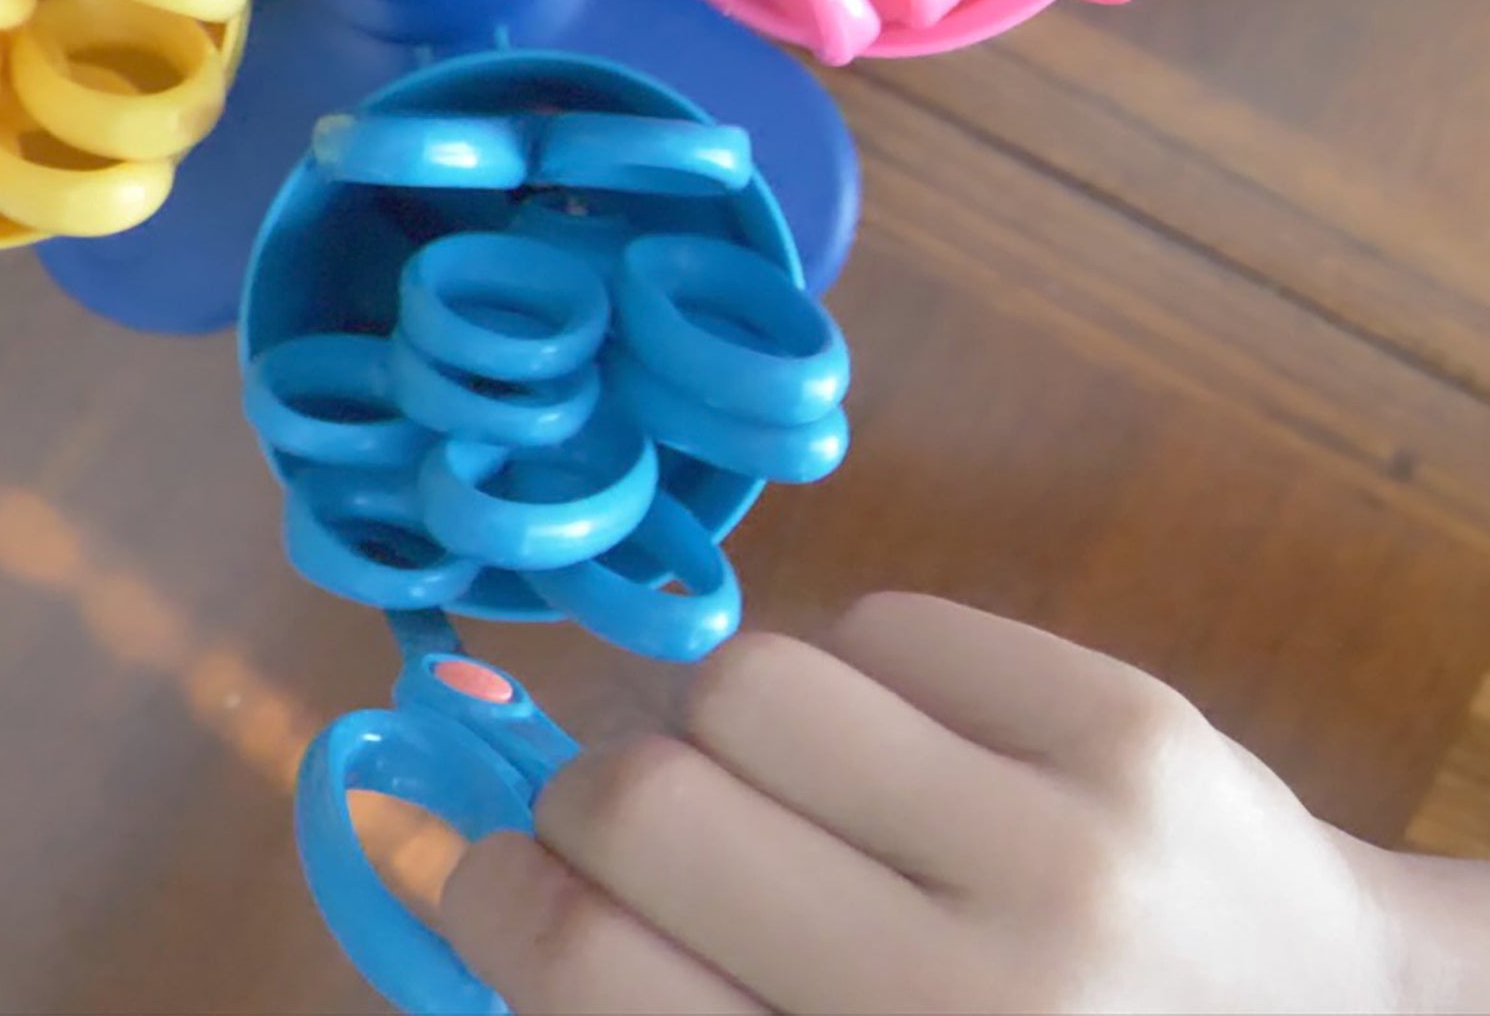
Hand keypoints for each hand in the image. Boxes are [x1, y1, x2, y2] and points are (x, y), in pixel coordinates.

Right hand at [440, 593, 1488, 1013]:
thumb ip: (684, 1010)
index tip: (473, 858)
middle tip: (623, 819)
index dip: (489, 895)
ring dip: (724, 726)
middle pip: (650, 796)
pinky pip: (886, 623)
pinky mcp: (1127, 721)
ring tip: (784, 782)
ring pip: (752, 682)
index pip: (591, 977)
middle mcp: (976, 994)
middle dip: (594, 794)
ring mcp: (1067, 842)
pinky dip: (855, 677)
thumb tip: (477, 865)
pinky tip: (913, 753)